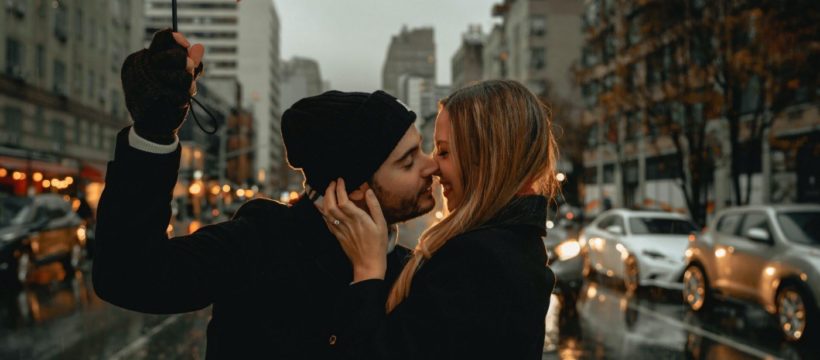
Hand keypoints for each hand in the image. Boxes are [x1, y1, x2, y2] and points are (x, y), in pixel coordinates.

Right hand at [121, 29, 204, 143]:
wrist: (151, 127)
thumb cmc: (162, 97)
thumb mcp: (173, 76)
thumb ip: (187, 62)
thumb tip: (200, 47)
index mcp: (143, 59)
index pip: (163, 38)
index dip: (177, 39)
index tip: (186, 44)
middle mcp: (143, 69)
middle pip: (178, 55)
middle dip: (188, 65)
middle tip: (188, 71)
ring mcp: (150, 83)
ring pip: (186, 75)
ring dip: (189, 84)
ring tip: (184, 90)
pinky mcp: (160, 99)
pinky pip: (186, 93)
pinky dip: (186, 97)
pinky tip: (178, 102)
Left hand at [319, 178, 387, 282]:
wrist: (368, 263)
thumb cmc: (378, 244)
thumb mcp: (381, 224)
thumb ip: (374, 206)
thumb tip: (368, 191)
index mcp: (358, 219)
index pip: (343, 200)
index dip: (340, 188)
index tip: (341, 180)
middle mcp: (347, 223)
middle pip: (331, 205)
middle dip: (329, 191)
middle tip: (332, 182)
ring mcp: (340, 230)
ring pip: (326, 213)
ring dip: (325, 199)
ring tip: (328, 191)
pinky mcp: (337, 236)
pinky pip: (326, 222)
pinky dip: (323, 212)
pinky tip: (323, 206)